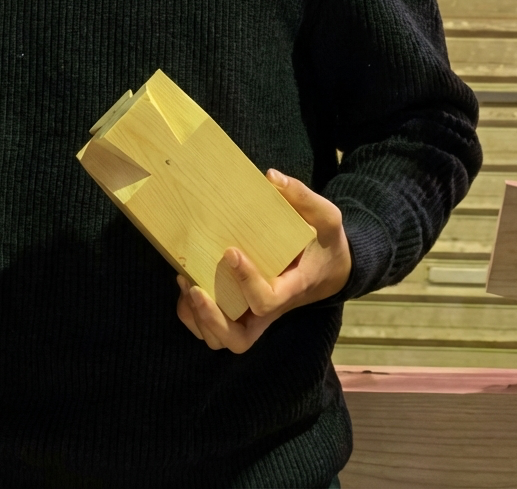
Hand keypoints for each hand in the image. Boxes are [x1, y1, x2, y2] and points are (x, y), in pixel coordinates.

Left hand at [176, 168, 351, 352]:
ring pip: (223, 340)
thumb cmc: (325, 244)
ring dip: (199, 319)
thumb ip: (304, 198)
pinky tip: (186, 284)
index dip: (247, 283)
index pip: (267, 301)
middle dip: (212, 319)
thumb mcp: (327, 218)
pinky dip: (195, 316)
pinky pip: (216, 329)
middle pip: (238, 340)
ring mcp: (254, 314)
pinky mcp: (242, 311)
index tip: (231, 252)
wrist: (330, 270)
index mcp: (291, 288)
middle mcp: (270, 309)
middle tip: (195, 287)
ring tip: (186, 282)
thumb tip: (271, 177)